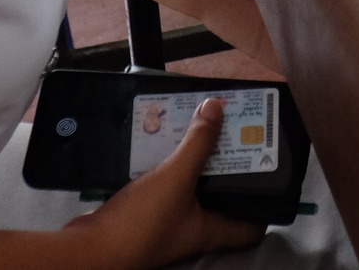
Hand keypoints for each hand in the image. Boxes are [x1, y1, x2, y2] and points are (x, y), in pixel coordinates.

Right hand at [64, 97, 263, 269]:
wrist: (87, 250)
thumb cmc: (142, 224)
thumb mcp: (177, 177)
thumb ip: (199, 143)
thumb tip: (218, 108)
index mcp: (212, 229)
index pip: (252, 226)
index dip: (265, 204)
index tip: (271, 171)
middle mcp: (193, 229)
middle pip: (221, 198)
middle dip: (228, 168)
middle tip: (233, 135)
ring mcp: (167, 224)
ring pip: (190, 190)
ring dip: (194, 163)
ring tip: (200, 129)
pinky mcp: (143, 216)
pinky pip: (163, 187)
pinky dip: (165, 168)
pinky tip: (163, 144)